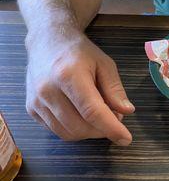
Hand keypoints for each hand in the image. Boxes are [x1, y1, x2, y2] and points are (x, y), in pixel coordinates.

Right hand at [25, 30, 134, 144]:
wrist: (47, 42)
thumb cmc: (80, 52)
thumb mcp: (104, 64)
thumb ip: (115, 89)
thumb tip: (126, 112)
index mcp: (69, 76)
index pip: (92, 111)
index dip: (110, 128)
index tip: (126, 138)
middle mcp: (48, 91)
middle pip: (79, 126)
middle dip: (102, 130)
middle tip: (115, 119)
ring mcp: (36, 102)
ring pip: (67, 133)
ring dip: (89, 132)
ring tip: (100, 117)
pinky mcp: (31, 110)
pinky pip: (56, 130)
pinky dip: (74, 129)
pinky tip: (83, 116)